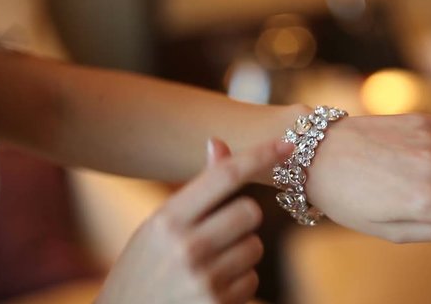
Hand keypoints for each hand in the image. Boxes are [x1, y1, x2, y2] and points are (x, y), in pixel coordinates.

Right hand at [97, 138, 292, 303]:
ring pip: (254, 247)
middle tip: (221, 230)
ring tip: (208, 265)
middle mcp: (186, 248)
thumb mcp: (159, 225)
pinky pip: (251, 280)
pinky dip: (238, 282)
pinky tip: (210, 288)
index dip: (260, 156)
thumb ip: (195, 190)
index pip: (224, 176)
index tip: (286, 144)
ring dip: (241, 253)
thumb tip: (218, 143)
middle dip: (244, 218)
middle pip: (251, 211)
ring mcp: (204, 280)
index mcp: (167, 220)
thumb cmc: (143, 267)